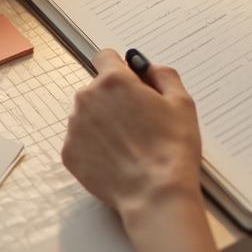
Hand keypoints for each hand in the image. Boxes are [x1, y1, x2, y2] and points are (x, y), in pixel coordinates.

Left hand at [62, 49, 202, 222]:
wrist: (155, 194)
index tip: (128, 81)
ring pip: (87, 114)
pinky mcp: (69, 153)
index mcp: (113, 81)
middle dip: (114, 99)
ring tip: (128, 145)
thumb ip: (163, 75)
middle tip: (138, 121)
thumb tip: (148, 68)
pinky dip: (95, 147)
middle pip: (97, 88)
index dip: (120, 68)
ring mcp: (74, 127)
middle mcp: (87, 99)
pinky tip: (116, 159)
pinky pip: (81, 140)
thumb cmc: (171, 150)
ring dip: (103, 123)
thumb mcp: (182, 102)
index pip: (105, 57)